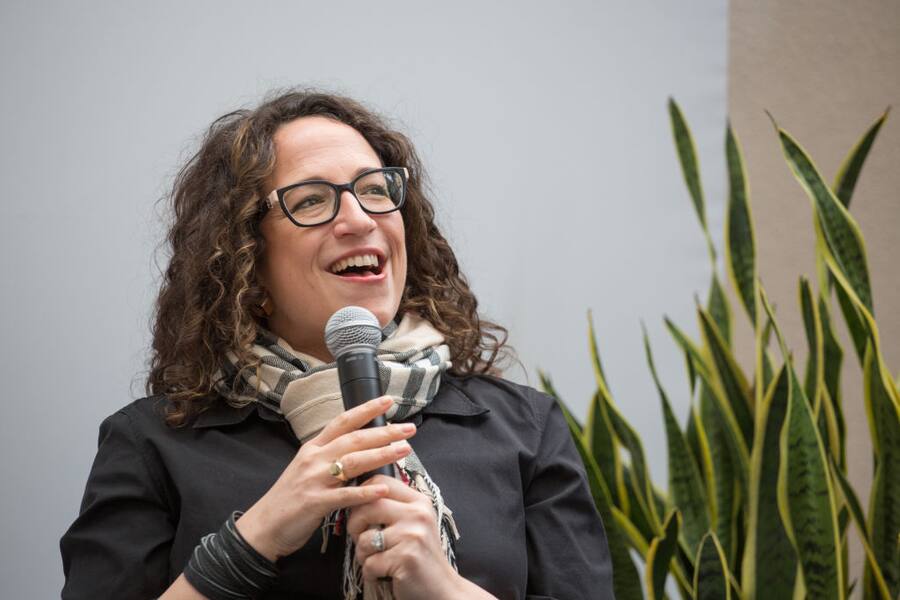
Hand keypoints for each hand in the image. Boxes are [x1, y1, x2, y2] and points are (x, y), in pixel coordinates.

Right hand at [235, 396, 415, 560]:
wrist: (264, 525)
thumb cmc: (290, 497)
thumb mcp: (308, 468)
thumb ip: (330, 455)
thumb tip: (360, 446)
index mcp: (313, 447)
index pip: (343, 422)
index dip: (366, 409)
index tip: (388, 401)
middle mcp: (314, 458)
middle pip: (354, 439)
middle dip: (384, 432)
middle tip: (409, 428)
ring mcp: (314, 480)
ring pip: (352, 462)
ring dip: (381, 455)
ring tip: (404, 451)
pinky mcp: (315, 503)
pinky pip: (345, 495)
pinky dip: (365, 492)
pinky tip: (383, 489)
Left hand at [346, 475, 461, 599]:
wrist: (442, 589)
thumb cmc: (421, 556)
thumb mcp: (415, 524)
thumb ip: (394, 508)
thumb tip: (358, 495)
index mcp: (419, 502)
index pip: (381, 482)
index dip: (361, 494)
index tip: (359, 511)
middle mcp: (418, 514)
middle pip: (368, 506)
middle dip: (354, 525)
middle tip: (359, 538)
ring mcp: (413, 536)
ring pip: (365, 538)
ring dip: (362, 554)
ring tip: (376, 560)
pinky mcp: (405, 559)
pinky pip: (370, 563)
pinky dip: (370, 573)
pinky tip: (383, 574)